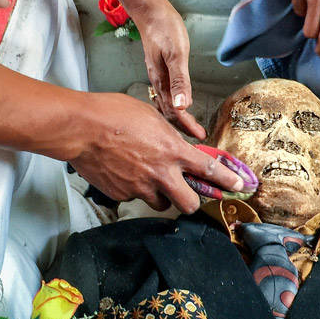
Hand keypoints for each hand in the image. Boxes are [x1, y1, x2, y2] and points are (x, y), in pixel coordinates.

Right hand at [70, 93, 242, 212]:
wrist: (80, 128)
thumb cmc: (113, 114)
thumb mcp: (153, 117)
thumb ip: (171, 136)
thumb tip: (181, 145)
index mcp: (173, 151)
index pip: (210, 171)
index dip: (228, 181)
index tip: (238, 186)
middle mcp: (161, 173)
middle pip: (189, 204)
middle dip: (190, 201)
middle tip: (186, 192)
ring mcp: (141, 187)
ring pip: (161, 204)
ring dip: (160, 195)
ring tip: (148, 177)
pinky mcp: (121, 194)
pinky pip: (134, 197)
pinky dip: (134, 189)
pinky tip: (124, 173)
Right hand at [129, 0, 204, 139]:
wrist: (150, 11)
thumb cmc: (165, 29)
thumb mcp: (176, 54)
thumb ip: (180, 81)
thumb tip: (184, 106)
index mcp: (162, 82)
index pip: (175, 112)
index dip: (188, 126)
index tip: (200, 137)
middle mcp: (157, 82)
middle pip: (169, 112)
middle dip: (183, 126)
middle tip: (198, 136)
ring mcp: (157, 76)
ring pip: (166, 104)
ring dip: (177, 118)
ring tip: (188, 126)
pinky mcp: (158, 69)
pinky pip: (164, 94)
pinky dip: (171, 104)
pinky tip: (176, 104)